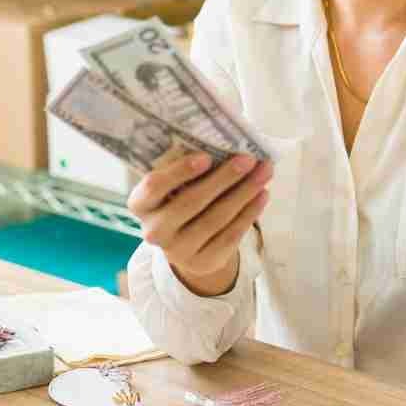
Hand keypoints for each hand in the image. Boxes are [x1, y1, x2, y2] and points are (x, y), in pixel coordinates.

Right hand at [126, 148, 271, 291]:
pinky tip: (263, 194)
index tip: (206, 157)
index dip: (180, 171)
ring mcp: (178, 250)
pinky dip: (249, 212)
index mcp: (141, 203)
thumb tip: (225, 144)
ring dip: (243, 192)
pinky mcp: (203, 261)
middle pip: (191, 202)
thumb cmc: (180, 200)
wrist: (186, 245)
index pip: (155, 185)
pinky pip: (230, 235)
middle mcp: (154, 230)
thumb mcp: (174, 186)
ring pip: (215, 218)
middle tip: (248, 159)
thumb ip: (188, 167)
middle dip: (223, 178)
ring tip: (263, 172)